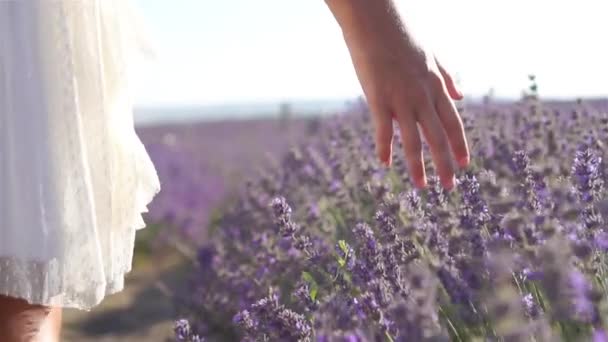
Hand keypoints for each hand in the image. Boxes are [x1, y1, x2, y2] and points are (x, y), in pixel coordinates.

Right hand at [327, 0, 469, 189]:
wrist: (375, 20)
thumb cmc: (401, 35)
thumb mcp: (432, 54)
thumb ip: (447, 76)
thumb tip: (460, 95)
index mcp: (435, 86)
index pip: (453, 123)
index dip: (460, 146)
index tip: (465, 165)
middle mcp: (423, 95)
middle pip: (438, 137)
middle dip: (446, 164)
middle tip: (450, 187)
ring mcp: (401, 98)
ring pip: (414, 140)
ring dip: (419, 166)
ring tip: (423, 186)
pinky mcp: (378, 97)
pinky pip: (384, 129)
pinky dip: (385, 148)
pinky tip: (385, 164)